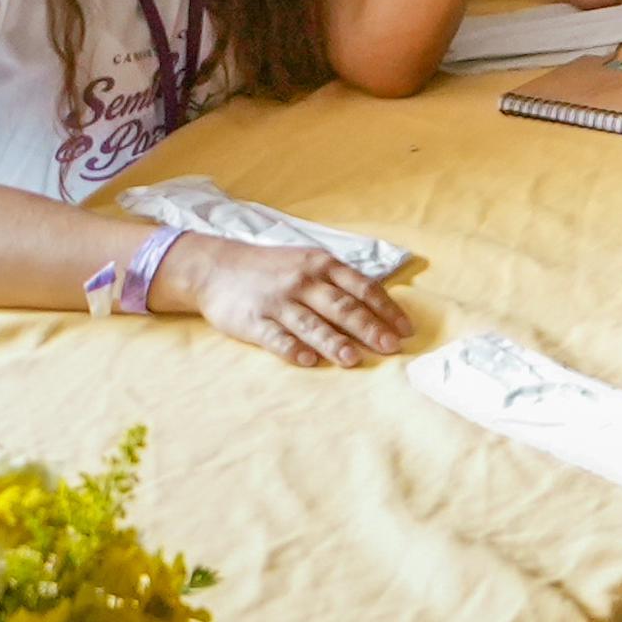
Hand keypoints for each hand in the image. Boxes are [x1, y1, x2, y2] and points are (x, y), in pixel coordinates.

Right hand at [171, 232, 409, 367]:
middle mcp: (303, 281)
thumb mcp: (308, 262)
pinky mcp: (252, 320)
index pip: (363, 287)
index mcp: (322, 265)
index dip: (386, 309)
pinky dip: (292, 348)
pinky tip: (308, 360)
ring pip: (311, 323)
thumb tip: (377, 304)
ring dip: (334, 342)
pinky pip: (275, 336)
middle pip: (342, 307)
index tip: (405, 330)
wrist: (216, 266)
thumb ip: (338, 281)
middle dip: (369, 328)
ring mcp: (277, 301)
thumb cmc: (272, 268)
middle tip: (391, 348)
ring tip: (354, 359)